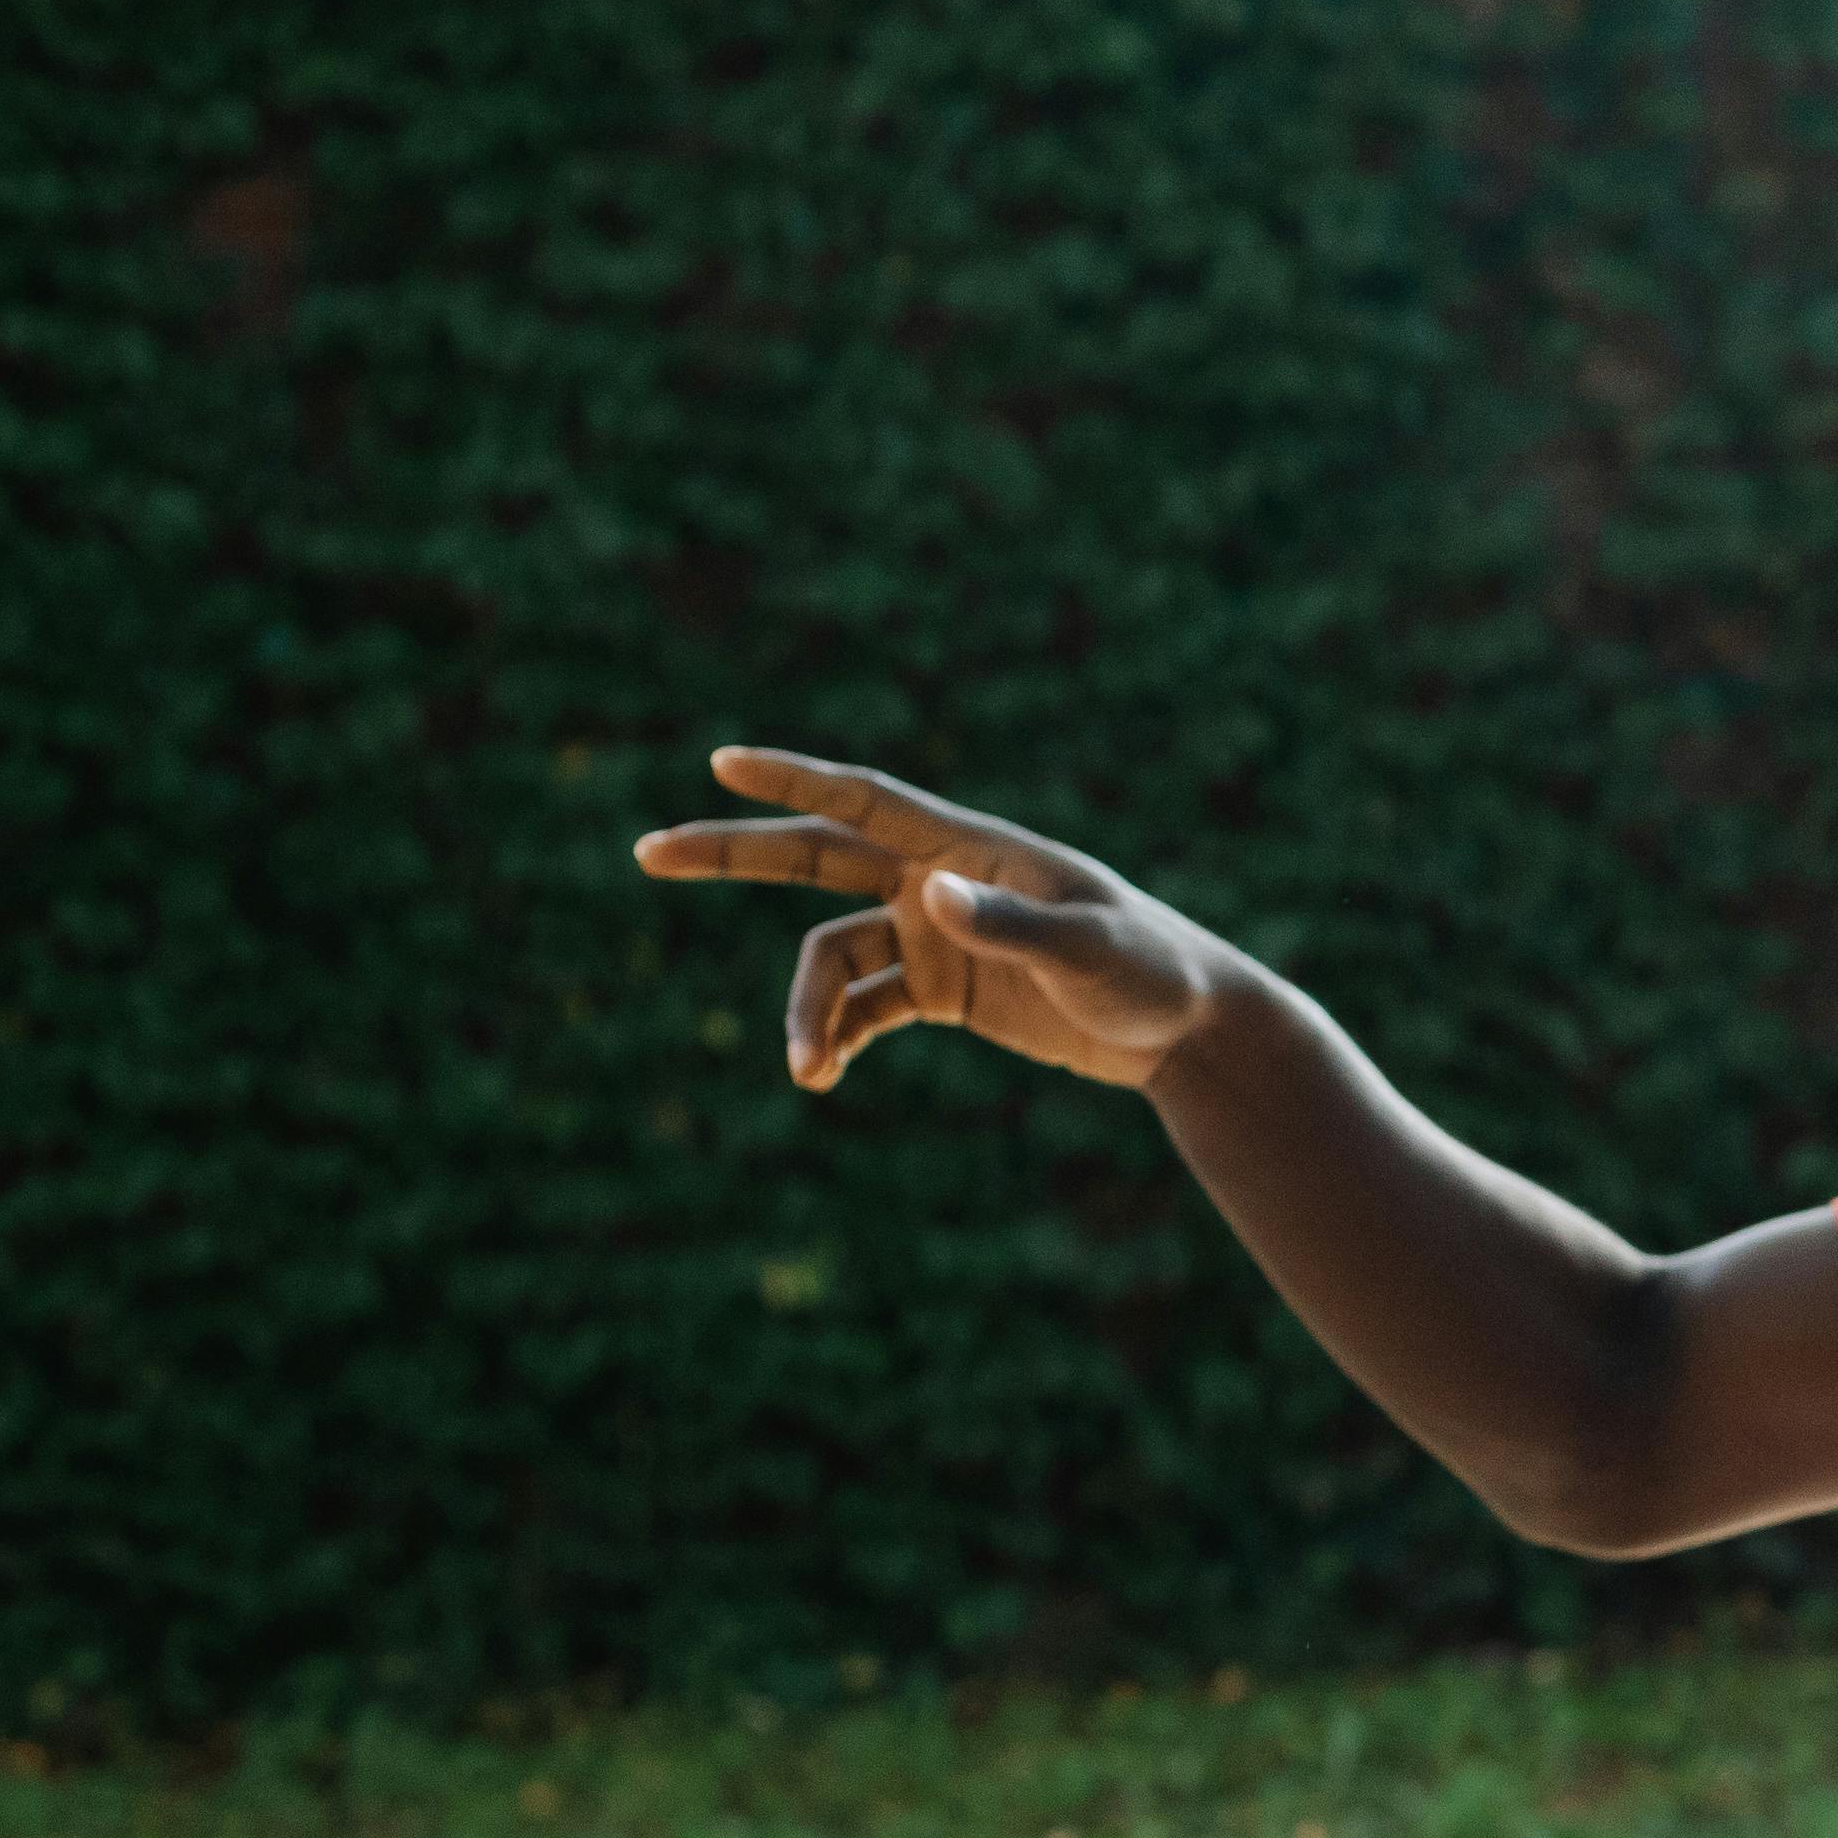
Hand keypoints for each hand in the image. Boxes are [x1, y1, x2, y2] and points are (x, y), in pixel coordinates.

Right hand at [635, 747, 1223, 1093]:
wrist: (1189, 1029)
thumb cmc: (1153, 973)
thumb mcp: (1090, 953)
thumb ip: (1013, 925)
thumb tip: (932, 895)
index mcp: (971, 849)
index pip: (866, 799)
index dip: (793, 779)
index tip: (721, 761)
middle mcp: (941, 883)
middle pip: (816, 857)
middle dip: (733, 854)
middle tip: (648, 852)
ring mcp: (937, 936)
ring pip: (832, 959)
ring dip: (807, 1010)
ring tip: (805, 1069)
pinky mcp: (945, 991)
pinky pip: (864, 1007)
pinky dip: (836, 1037)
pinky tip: (821, 1076)